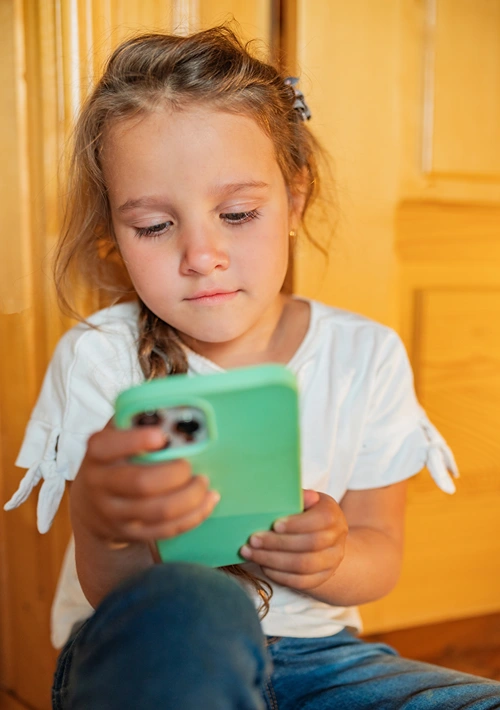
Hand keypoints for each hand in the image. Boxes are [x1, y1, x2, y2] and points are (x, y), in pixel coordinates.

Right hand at [70, 420, 219, 544]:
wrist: (91, 506)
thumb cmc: (115, 458)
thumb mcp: (116, 434)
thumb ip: (137, 417)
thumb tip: (177, 397)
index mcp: (97, 453)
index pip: (108, 446)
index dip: (135, 441)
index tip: (162, 436)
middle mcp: (100, 484)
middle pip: (142, 483)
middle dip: (175, 474)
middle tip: (190, 464)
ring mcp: (115, 513)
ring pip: (158, 511)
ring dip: (190, 497)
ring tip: (204, 482)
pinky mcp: (131, 533)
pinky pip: (166, 530)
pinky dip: (192, 516)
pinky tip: (207, 501)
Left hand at [239, 490, 347, 591]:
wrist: (327, 538)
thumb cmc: (308, 513)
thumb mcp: (307, 501)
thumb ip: (300, 498)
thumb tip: (298, 494)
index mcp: (333, 515)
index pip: (320, 520)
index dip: (297, 524)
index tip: (274, 525)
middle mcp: (337, 539)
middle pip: (310, 545)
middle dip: (278, 543)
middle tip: (253, 540)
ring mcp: (331, 561)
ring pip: (303, 566)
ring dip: (272, 560)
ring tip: (250, 553)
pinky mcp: (321, 578)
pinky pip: (300, 582)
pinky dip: (279, 575)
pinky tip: (262, 565)